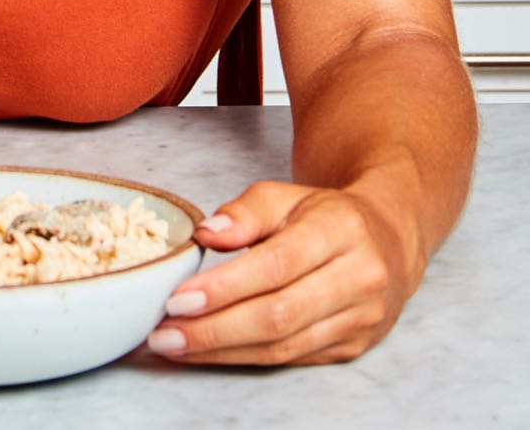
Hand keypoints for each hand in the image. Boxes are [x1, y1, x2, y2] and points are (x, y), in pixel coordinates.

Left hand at [148, 179, 417, 366]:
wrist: (389, 239)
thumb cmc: (326, 215)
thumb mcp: (286, 195)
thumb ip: (245, 211)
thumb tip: (206, 234)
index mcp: (341, 230)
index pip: (277, 264)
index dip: (225, 287)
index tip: (178, 298)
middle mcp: (359, 277)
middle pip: (279, 314)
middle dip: (214, 329)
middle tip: (164, 333)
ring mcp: (361, 318)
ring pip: (284, 345)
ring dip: (223, 351)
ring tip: (175, 346)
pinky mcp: (354, 346)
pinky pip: (293, 358)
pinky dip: (245, 358)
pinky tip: (210, 352)